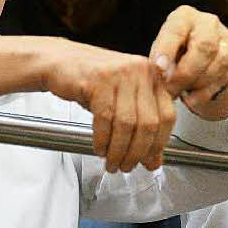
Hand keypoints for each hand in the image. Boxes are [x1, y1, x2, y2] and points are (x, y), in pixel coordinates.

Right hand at [43, 41, 174, 172]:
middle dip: (137, 152)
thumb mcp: (123, 103)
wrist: (60, 61)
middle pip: (148, 122)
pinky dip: (102, 139)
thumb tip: (153, 161)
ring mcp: (121, 73)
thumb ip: (142, 130)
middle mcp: (141, 71)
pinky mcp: (99, 79)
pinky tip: (99, 148)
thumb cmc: (93, 82)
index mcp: (154, 76)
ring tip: (112, 162)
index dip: (159, 143)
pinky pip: (105, 118)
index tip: (149, 159)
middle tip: (127, 166)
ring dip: (118, 150)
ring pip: (127, 123)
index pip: (167, 115)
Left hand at [149, 6, 227, 121]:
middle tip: (170, 89)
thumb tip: (163, 72)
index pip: (177, 31)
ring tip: (179, 92)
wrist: (195, 58)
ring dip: (196, 84)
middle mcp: (208, 23)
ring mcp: (225, 40)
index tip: (158, 68)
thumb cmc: (172, 52)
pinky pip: (222, 79)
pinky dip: (204, 93)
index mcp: (184, 16)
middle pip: (204, 47)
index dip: (167, 50)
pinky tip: (190, 98)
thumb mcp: (160, 50)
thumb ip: (159, 59)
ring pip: (217, 64)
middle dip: (185, 72)